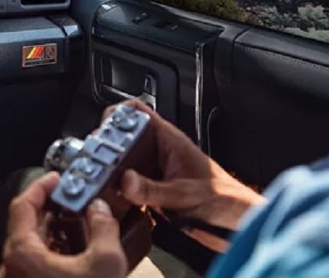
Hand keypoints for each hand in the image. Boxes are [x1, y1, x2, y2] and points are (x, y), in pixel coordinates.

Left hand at [0, 172, 126, 277]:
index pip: (22, 205)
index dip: (41, 186)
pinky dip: (50, 256)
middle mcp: (11, 268)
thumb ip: (104, 228)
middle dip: (49, 210)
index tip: (55, 179)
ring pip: (29, 249)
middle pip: (25, 226)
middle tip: (69, 200)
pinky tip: (72, 260)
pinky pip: (33, 268)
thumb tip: (100, 210)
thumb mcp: (106, 263)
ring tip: (75, 228)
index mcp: (21, 253)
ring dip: (50, 234)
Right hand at [102, 101, 264, 231]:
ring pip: (123, 158)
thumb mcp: (185, 194)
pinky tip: (112, 196)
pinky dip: (117, 186)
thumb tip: (126, 181)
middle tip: (94, 159)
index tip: (102, 129)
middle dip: (106, 145)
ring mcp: (154, 167)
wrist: (234, 218)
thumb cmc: (222, 198)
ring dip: (109, 167)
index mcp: (168, 139)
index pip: (137, 111)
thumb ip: (154, 189)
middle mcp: (158, 149)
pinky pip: (128, 180)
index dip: (116, 114)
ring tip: (98, 177)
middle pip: (123, 136)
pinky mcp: (153, 185)